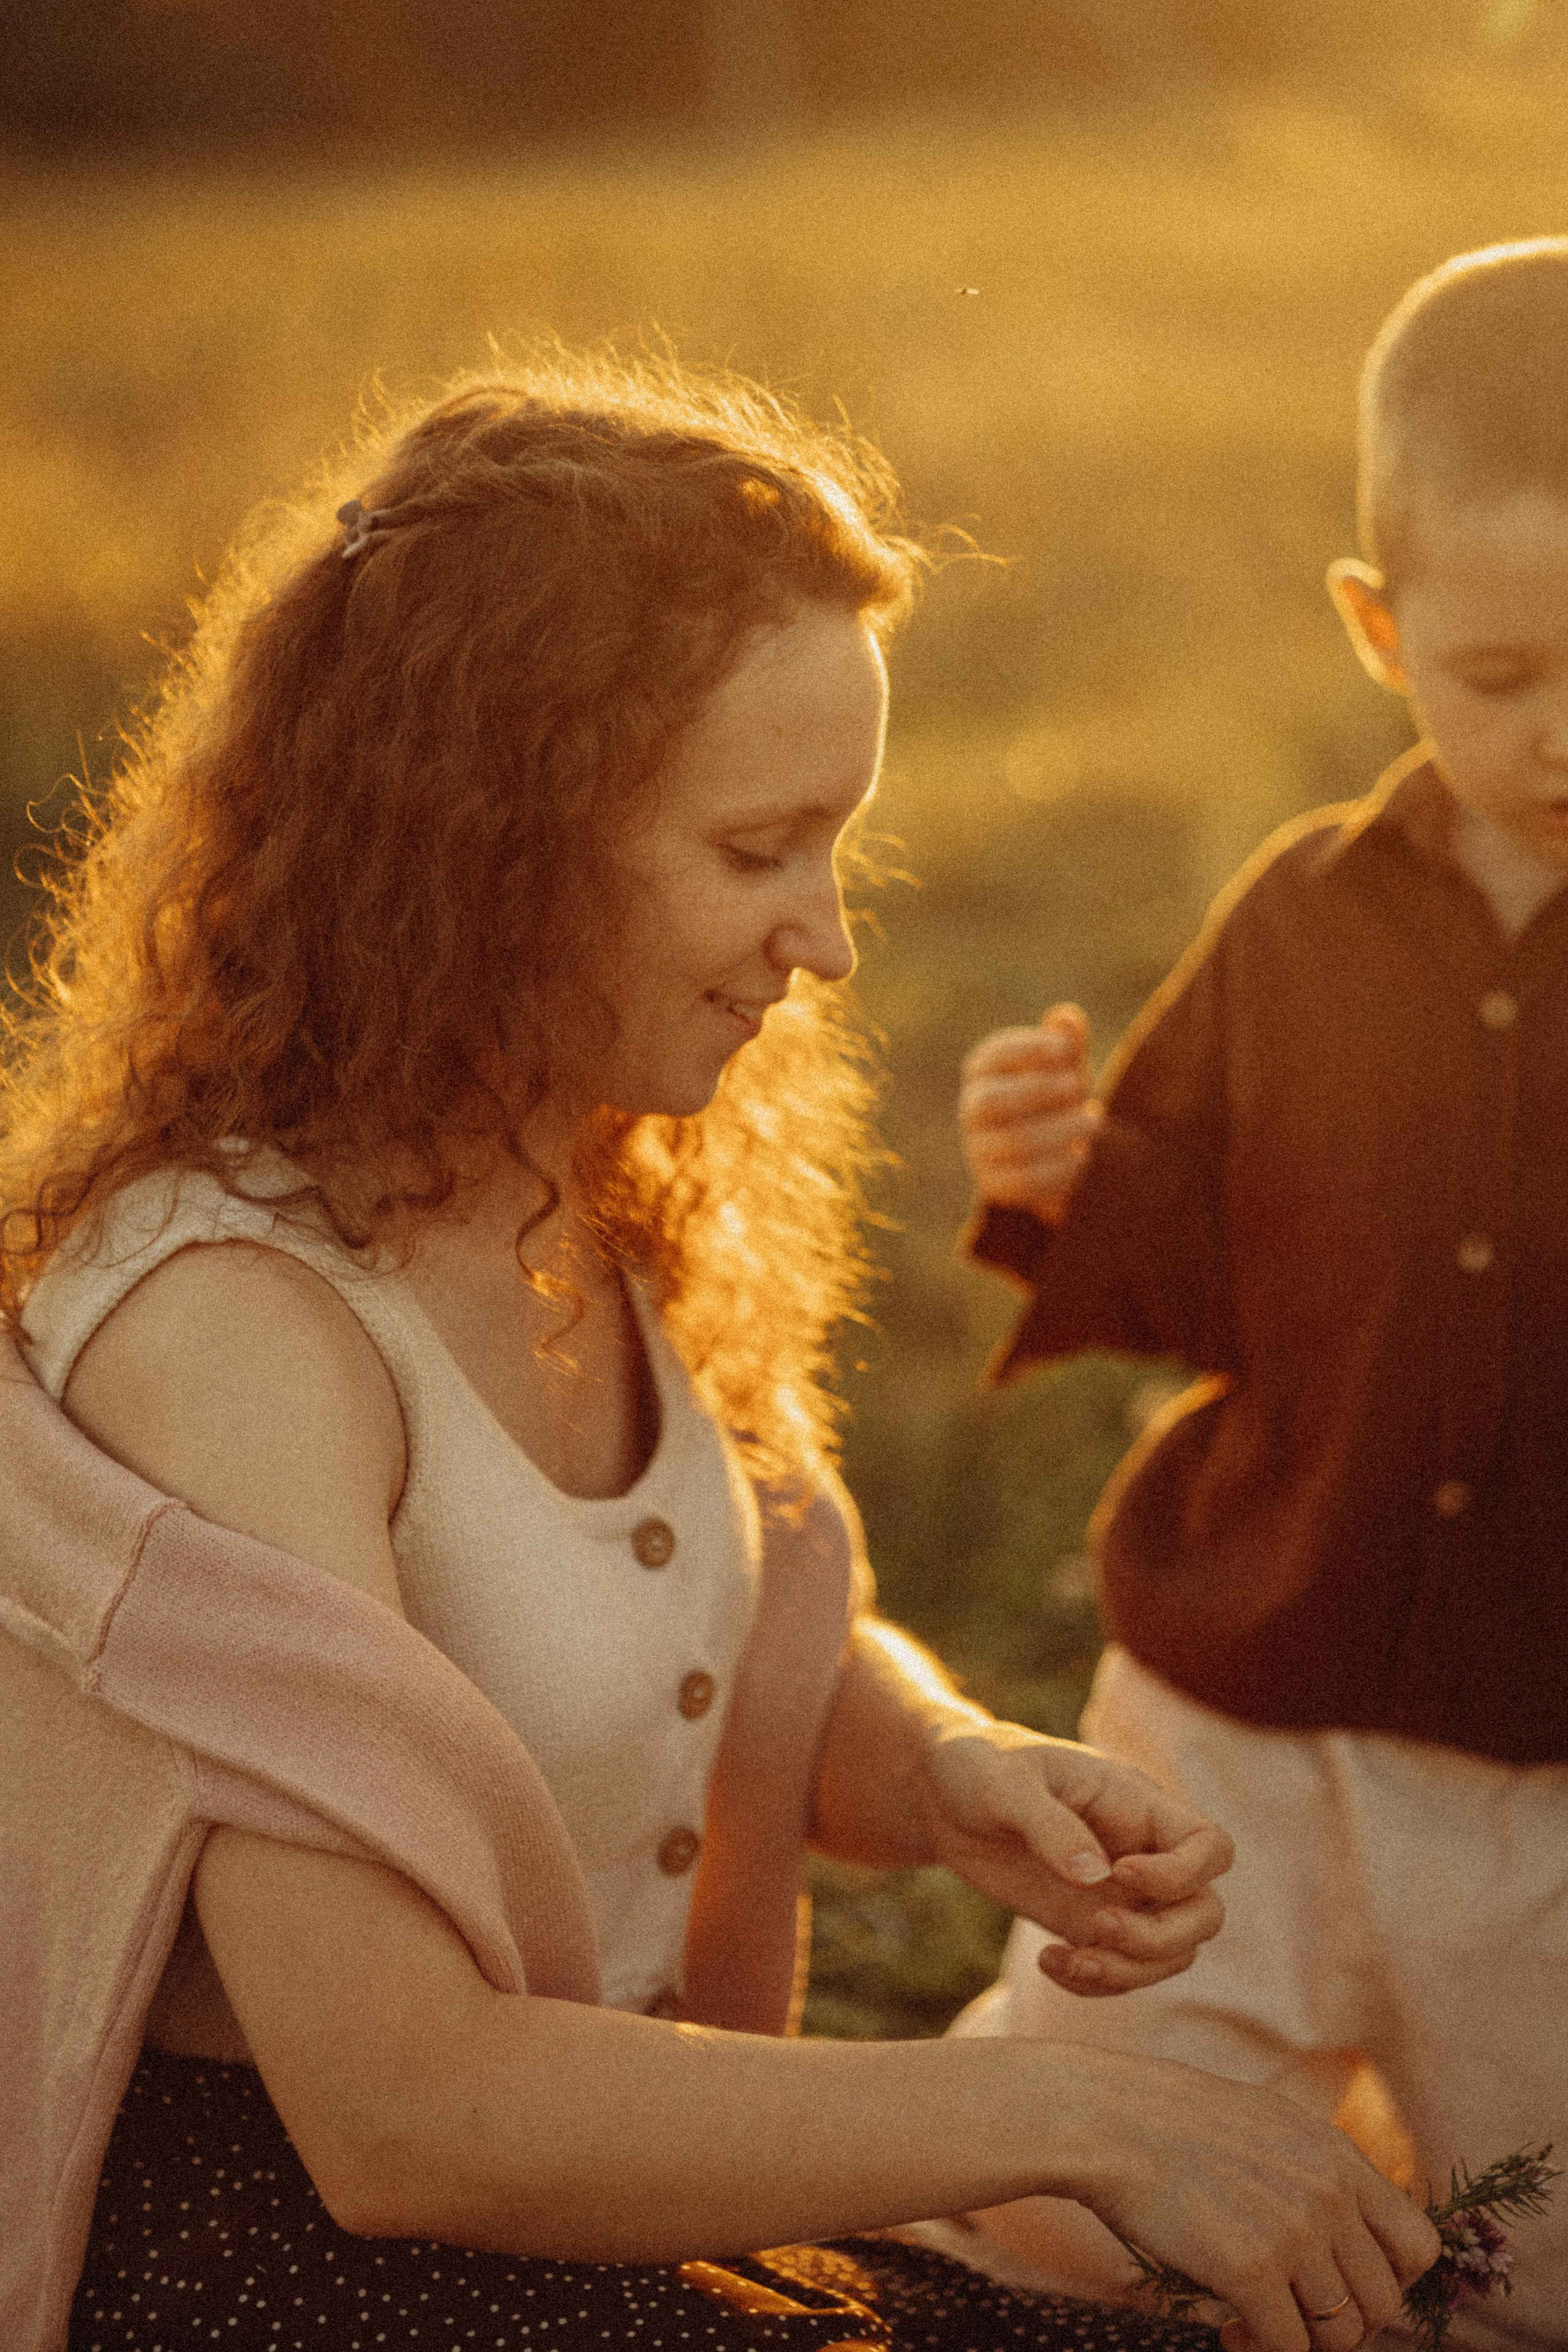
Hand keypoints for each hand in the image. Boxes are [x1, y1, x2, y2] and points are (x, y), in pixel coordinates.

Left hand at [912, 1711, 1231, 1993]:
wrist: (944, 1793)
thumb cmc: (980, 1766)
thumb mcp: (1006, 1786)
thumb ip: (1050, 1825)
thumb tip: (1098, 1878)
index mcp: (1137, 1803)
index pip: (1209, 1846)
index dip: (1181, 1874)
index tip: (1120, 1874)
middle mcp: (1141, 1851)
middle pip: (1205, 1912)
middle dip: (1161, 1938)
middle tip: (1096, 1926)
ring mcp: (1120, 1893)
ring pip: (1173, 1952)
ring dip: (1130, 1971)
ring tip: (1069, 1958)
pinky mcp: (1088, 1923)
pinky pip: (1123, 1969)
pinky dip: (1096, 1981)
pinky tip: (1049, 1960)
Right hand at [958, 1002, 1101, 1222]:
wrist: (1055, 1159)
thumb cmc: (1057, 1102)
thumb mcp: (1065, 1071)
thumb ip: (1066, 1046)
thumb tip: (1066, 1018)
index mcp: (983, 1074)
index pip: (992, 1056)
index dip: (1026, 1049)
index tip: (1065, 1049)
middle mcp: (972, 1110)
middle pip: (992, 1101)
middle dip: (1037, 1092)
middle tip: (1078, 1087)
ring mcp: (978, 1150)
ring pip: (1013, 1142)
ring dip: (1059, 1130)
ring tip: (1095, 1121)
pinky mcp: (993, 1185)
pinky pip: (1022, 1180)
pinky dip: (1056, 1168)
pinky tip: (1082, 1157)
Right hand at [1073, 2050, 1441, 2351]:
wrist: (1108, 2119)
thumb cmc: (1176, 2125)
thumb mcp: (1270, 2127)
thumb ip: (1319, 2175)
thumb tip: (1349, 2237)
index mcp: (1338, 2156)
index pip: (1420, 2246)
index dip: (1389, 2281)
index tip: (1343, 2288)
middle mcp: (1329, 2193)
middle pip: (1382, 2303)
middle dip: (1342, 2326)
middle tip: (1294, 2320)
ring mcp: (1294, 2232)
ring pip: (1340, 2333)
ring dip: (1303, 2344)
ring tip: (1254, 2328)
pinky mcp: (1250, 2269)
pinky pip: (1289, 2346)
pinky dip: (1262, 2350)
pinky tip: (1231, 2333)